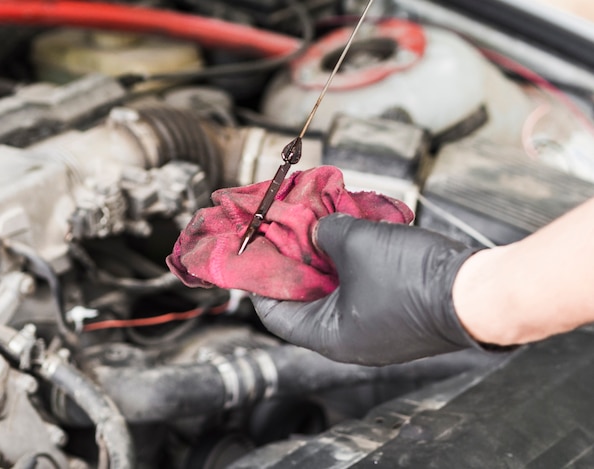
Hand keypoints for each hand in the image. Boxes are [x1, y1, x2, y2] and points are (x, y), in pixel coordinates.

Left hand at [251, 214, 480, 365]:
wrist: (478, 293)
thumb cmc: (413, 278)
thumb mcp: (356, 243)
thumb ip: (324, 232)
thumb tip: (317, 228)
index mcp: (329, 336)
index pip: (275, 314)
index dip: (261, 282)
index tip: (255, 256)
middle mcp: (349, 341)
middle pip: (305, 301)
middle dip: (297, 264)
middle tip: (288, 235)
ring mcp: (374, 332)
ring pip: (336, 293)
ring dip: (327, 261)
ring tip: (321, 229)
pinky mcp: (395, 318)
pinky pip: (361, 291)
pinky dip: (352, 266)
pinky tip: (355, 237)